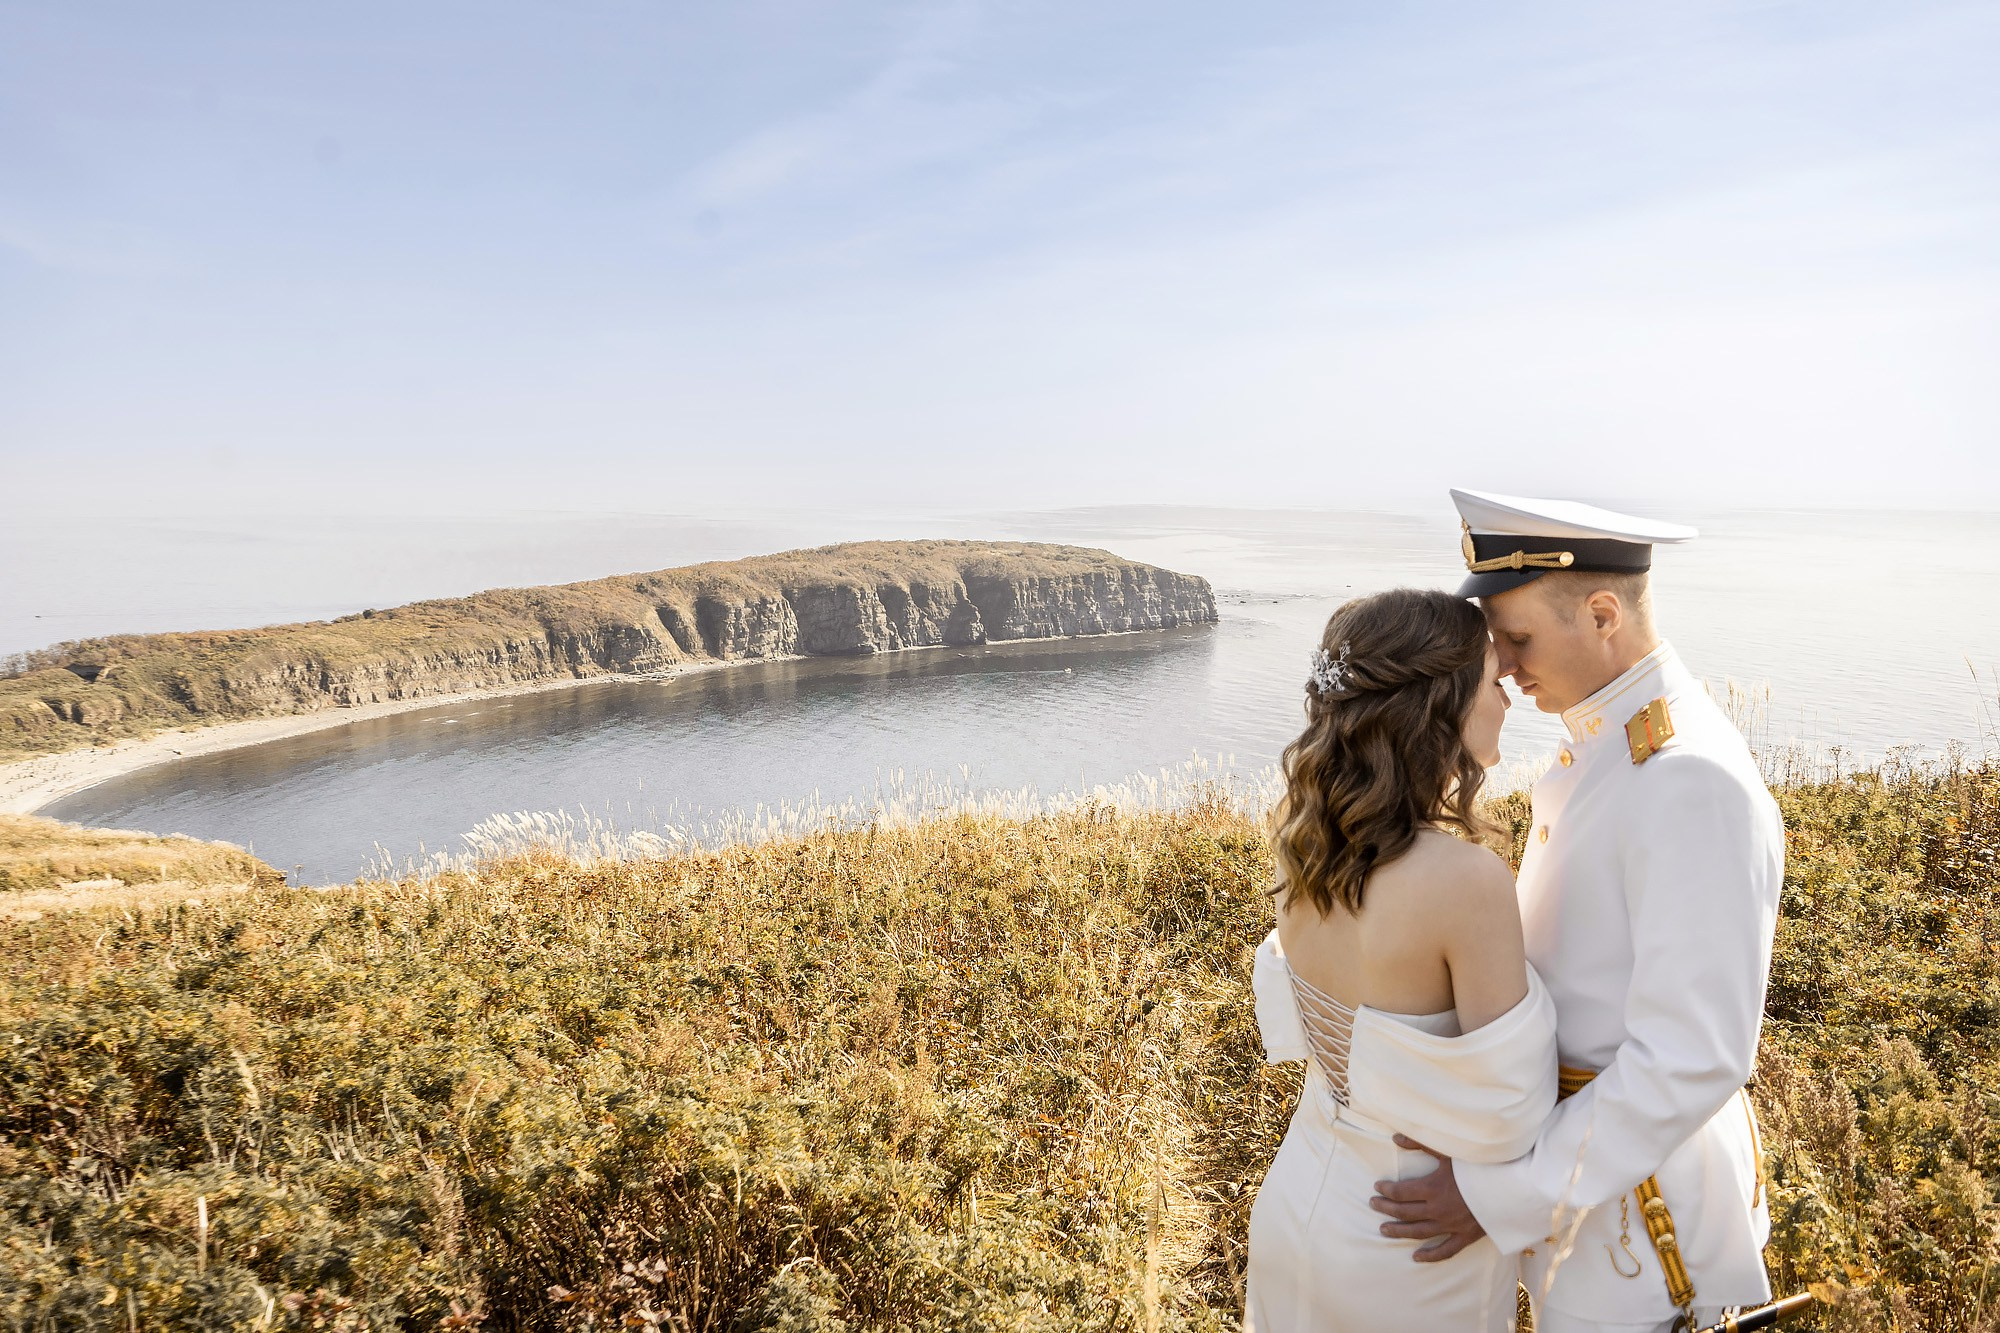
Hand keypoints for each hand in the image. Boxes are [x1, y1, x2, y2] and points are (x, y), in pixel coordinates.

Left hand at [1369, 1134, 1487, 1261]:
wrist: (1511, 1188)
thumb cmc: (1480, 1166)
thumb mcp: (1450, 1152)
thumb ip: (1421, 1144)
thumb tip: (1395, 1138)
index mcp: (1433, 1188)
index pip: (1400, 1192)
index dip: (1386, 1190)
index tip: (1377, 1187)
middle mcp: (1438, 1210)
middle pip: (1404, 1212)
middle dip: (1386, 1208)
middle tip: (1373, 1205)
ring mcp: (1451, 1226)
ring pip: (1418, 1232)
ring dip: (1399, 1231)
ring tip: (1383, 1230)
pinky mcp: (1466, 1237)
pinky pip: (1445, 1250)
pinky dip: (1430, 1255)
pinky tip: (1416, 1257)